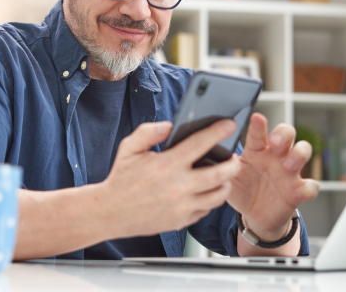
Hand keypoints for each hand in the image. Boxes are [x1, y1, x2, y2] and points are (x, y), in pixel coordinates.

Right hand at [101, 119, 241, 238]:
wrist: (110, 212)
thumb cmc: (121, 179)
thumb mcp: (129, 148)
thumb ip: (148, 132)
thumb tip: (169, 125)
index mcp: (166, 165)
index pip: (199, 144)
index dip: (217, 132)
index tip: (228, 125)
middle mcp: (178, 186)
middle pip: (220, 174)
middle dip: (233, 163)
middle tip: (234, 157)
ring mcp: (182, 206)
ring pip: (218, 195)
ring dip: (226, 183)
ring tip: (224, 175)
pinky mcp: (182, 221)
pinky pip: (206, 209)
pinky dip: (211, 199)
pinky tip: (206, 190)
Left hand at [227, 113, 319, 243]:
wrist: (253, 215)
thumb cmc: (241, 189)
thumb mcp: (228, 177)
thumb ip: (222, 164)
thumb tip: (208, 151)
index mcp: (256, 150)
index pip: (257, 133)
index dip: (258, 125)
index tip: (256, 117)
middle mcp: (275, 156)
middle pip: (287, 133)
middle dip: (283, 133)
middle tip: (274, 141)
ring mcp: (289, 172)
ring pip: (302, 152)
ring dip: (298, 155)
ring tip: (287, 165)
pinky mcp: (298, 191)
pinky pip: (311, 186)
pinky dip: (309, 187)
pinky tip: (300, 190)